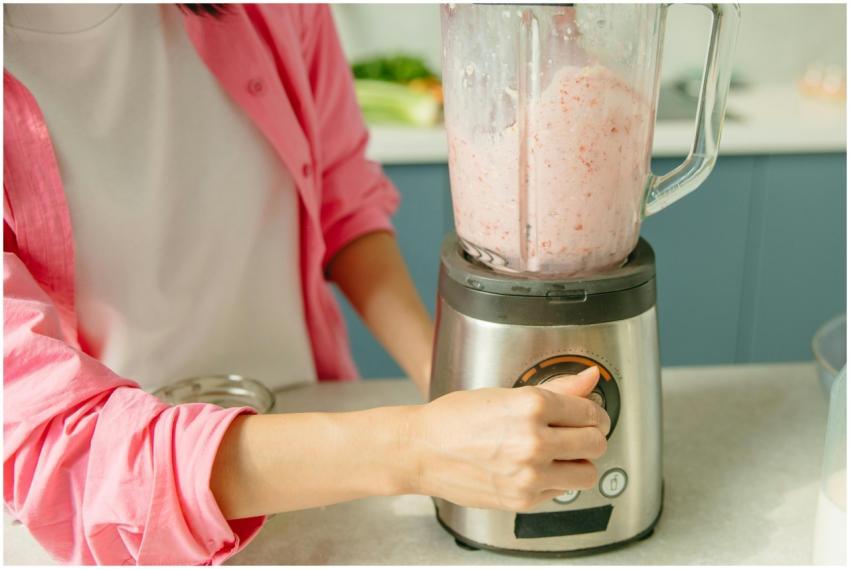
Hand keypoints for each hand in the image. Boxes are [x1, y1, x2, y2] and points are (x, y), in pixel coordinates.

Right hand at [408, 367, 609, 510]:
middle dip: (592, 436)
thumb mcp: (505, 393)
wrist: (422, 451)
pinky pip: (561, 492)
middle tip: (579, 433)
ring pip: (587, 473)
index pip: (590, 411)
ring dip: (580, 462)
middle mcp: (535, 441)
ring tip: (564, 454)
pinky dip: (557, 480)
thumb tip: (589, 379)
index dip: (593, 412)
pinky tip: (538, 468)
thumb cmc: (455, 418)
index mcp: (532, 405)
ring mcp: (530, 474)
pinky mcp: (524, 499)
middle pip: (596, 442)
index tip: (589, 414)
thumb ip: (556, 389)